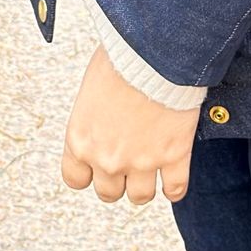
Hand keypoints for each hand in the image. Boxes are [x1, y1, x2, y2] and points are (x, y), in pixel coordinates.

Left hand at [60, 45, 196, 205]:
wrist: (153, 54)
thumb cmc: (120, 60)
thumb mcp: (91, 89)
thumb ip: (92, 116)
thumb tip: (100, 117)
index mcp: (80, 140)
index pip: (75, 179)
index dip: (87, 174)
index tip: (95, 167)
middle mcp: (107, 158)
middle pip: (108, 193)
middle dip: (116, 182)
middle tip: (125, 167)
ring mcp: (142, 161)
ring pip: (140, 197)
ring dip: (143, 187)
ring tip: (149, 174)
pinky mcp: (174, 157)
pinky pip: (175, 189)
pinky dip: (175, 189)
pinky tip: (173, 182)